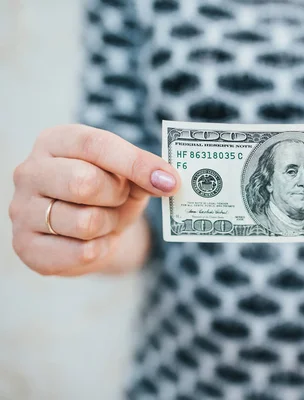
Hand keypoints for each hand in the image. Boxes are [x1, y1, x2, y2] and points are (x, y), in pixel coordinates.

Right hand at [9, 124, 179, 275]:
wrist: (85, 233)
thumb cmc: (108, 194)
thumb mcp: (129, 177)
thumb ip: (146, 173)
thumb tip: (167, 181)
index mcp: (56, 141)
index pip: (96, 144)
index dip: (136, 163)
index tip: (170, 180)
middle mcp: (30, 171)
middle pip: (84, 183)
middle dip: (116, 196)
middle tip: (119, 199)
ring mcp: (21, 210)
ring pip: (85, 222)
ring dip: (109, 225)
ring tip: (105, 220)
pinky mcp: (25, 246)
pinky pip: (80, 253)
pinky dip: (101, 249)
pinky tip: (95, 242)